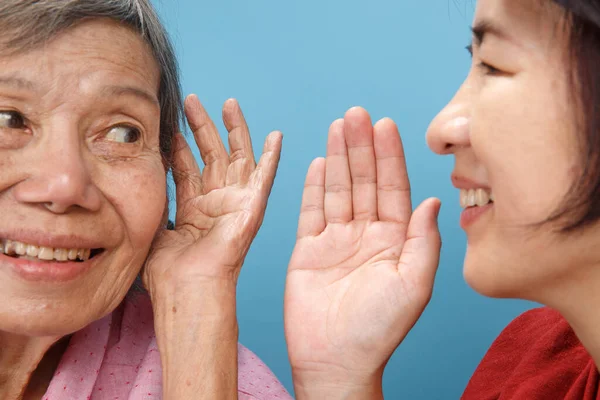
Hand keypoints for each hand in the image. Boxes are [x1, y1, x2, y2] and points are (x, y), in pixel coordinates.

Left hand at [143, 94, 281, 291]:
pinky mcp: (251, 208)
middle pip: (212, 156)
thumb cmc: (169, 272)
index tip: (170, 125)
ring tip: (228, 103)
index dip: (180, 146)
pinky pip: (265, 179)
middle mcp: (216, 204)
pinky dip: (272, 158)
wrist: (188, 290)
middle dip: (203, 127)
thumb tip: (140, 182)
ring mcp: (235, 204)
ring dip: (234, 130)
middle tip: (192, 100)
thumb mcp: (154, 229)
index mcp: (194, 210)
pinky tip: (276, 136)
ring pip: (236, 158)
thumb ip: (155, 203)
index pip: (188, 169)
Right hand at [285, 107, 440, 396]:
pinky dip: (313, 187)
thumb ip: (422, 241)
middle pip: (363, 181)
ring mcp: (336, 240)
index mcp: (394, 240)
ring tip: (338, 126)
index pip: (393, 188)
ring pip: (338, 189)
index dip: (389, 156)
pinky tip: (318, 162)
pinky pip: (311, 211)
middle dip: (361, 147)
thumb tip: (433, 201)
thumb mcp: (413, 284)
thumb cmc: (378, 329)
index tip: (386, 125)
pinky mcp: (308, 249)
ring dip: (338, 158)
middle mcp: (366, 234)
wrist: (335, 359)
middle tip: (357, 114)